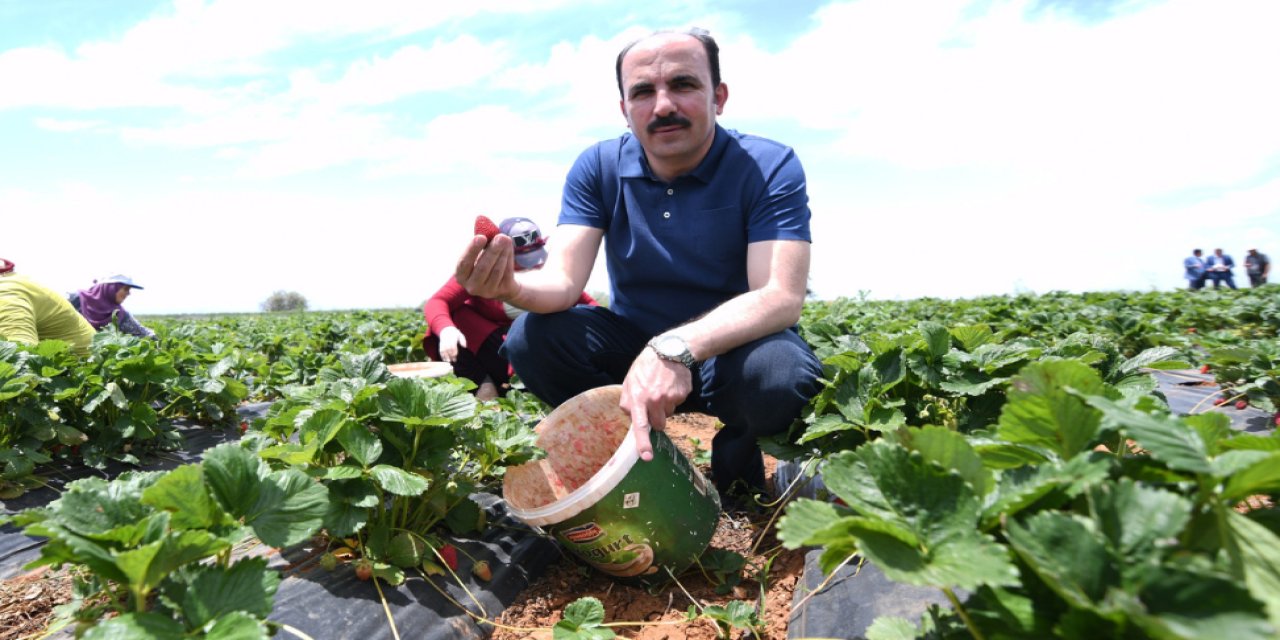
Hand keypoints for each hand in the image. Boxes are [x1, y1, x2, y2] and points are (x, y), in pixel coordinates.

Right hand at [437, 326, 465, 362]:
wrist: (446, 331)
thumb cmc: (455, 334)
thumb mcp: (460, 335)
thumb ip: (463, 341)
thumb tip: (464, 346)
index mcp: (452, 340)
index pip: (453, 348)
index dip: (454, 353)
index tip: (456, 357)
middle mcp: (447, 342)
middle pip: (449, 351)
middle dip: (451, 356)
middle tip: (454, 361)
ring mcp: (443, 344)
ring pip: (444, 352)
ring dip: (446, 357)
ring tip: (449, 362)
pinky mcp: (440, 346)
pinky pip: (440, 351)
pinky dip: (442, 356)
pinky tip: (444, 359)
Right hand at [455, 234, 519, 299]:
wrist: (501, 282)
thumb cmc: (485, 262)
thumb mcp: (480, 251)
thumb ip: (481, 238)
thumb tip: (482, 220)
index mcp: (461, 275)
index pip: (464, 263)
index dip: (472, 250)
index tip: (481, 237)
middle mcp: (471, 286)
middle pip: (483, 267)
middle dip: (493, 250)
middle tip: (501, 236)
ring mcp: (487, 291)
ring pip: (496, 270)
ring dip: (503, 252)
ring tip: (506, 239)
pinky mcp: (501, 291)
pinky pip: (506, 273)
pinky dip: (508, 258)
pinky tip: (508, 248)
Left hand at [619, 347, 692, 461]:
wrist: (668, 351)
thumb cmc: (645, 367)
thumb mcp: (629, 381)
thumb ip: (627, 401)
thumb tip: (630, 416)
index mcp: (639, 398)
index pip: (640, 425)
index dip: (643, 443)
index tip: (646, 456)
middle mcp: (655, 400)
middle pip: (659, 425)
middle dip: (657, 418)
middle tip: (654, 402)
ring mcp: (671, 398)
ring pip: (669, 414)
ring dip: (666, 407)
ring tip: (662, 389)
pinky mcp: (682, 394)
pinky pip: (678, 403)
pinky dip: (675, 397)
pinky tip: (671, 385)